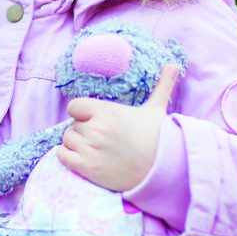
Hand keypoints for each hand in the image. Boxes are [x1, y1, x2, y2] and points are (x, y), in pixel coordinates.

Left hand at [57, 64, 180, 191]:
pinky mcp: (87, 167)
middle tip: (101, 139)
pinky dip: (67, 157)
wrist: (162, 171)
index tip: (94, 120)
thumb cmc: (157, 138)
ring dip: (76, 145)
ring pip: (67, 140)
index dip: (82, 113)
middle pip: (72, 125)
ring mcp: (90, 148)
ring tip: (95, 149)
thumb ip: (162, 86)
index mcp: (107, 111)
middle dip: (83, 131)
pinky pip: (62, 156)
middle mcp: (96, 128)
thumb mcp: (157, 109)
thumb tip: (174, 64)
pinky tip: (82, 159)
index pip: (75, 106)